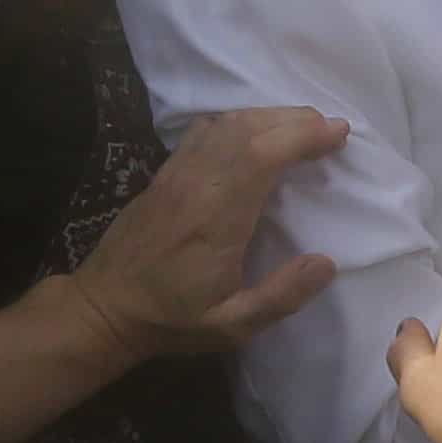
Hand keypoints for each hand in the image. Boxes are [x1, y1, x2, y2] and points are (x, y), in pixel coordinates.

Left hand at [61, 107, 346, 360]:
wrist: (104, 308)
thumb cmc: (172, 319)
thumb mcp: (232, 325)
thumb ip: (282, 296)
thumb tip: (326, 262)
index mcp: (216, 217)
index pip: (262, 154)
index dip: (302, 136)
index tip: (338, 135)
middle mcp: (195, 183)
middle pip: (248, 128)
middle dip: (294, 120)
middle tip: (331, 128)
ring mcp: (175, 174)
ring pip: (225, 124)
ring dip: (268, 117)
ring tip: (301, 127)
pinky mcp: (163, 174)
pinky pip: (203, 132)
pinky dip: (237, 122)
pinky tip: (254, 134)